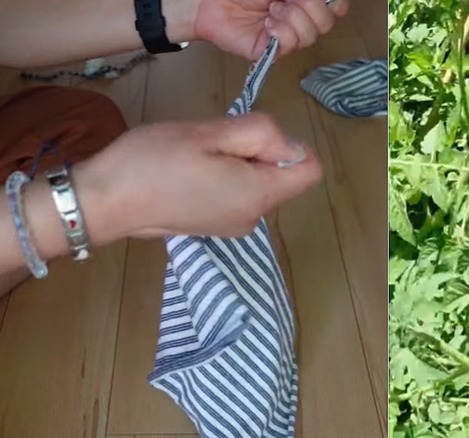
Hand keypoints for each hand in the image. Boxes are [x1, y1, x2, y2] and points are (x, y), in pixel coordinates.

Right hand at [79, 113, 321, 238]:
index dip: (287, 144)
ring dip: (239, 163)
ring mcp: (235, 226)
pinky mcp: (217, 226)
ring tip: (198, 158)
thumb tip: (289, 146)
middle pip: (283, 175)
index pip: (310, 169)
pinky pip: (239, 193)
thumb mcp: (209, 132)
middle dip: (258, 152)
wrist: (104, 202)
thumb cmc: (153, 161)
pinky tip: (192, 173)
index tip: (248, 137)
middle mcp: (254, 218)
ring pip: (259, 182)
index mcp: (258, 196)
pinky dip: (226, 177)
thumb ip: (260, 134)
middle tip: (213, 144)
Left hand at [193, 0, 348, 59]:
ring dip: (293, 18)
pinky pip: (292, 45)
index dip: (337, 3)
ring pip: (311, 35)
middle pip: (327, 22)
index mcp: (303, 1)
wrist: (211, 2)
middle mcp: (300, 18)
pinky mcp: (274, 51)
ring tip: (272, 9)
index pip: (336, 6)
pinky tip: (268, 24)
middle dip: (311, 7)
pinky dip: (282, 32)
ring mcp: (288, 36)